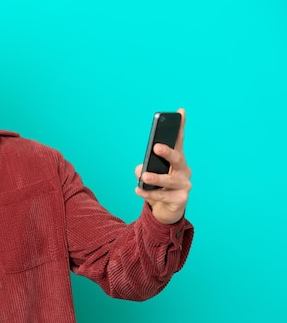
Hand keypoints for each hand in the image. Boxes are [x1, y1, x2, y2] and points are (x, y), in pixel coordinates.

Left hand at [134, 108, 191, 223]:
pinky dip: (149, 194)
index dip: (180, 127)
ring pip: (170, 180)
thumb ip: (144, 169)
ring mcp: (184, 185)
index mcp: (176, 161)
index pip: (179, 142)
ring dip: (156, 178)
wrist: (166, 210)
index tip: (180, 111)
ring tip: (144, 176)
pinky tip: (138, 190)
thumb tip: (142, 170)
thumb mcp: (149, 175)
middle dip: (167, 152)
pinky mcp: (181, 200)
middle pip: (178, 159)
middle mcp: (183, 171)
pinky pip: (163, 196)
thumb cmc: (158, 187)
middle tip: (156, 147)